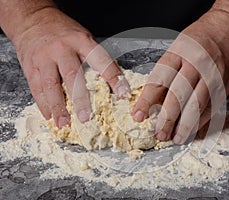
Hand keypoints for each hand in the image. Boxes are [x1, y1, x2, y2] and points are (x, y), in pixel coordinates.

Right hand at [12, 7, 130, 127]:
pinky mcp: (30, 67)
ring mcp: (44, 58)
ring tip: (64, 123)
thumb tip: (114, 82)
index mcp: (81, 41)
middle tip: (86, 117)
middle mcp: (62, 49)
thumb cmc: (64, 33)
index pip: (101, 61)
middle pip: (72, 75)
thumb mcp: (84, 38)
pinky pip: (36, 88)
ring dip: (58, 107)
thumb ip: (96, 59)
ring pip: (50, 85)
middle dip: (80, 99)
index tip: (123, 93)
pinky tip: (50, 116)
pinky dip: (43, 104)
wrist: (33, 20)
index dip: (113, 78)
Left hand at [131, 0, 228, 143]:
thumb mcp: (180, 45)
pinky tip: (193, 129)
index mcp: (179, 52)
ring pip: (196, 105)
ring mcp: (213, 75)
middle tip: (159, 134)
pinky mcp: (226, 84)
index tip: (138, 115)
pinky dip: (201, 120)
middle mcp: (196, 64)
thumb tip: (156, 97)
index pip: (159, 80)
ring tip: (176, 138)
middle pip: (178, 96)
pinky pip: (212, 106)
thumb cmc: (205, 35)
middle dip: (167, 118)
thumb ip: (170, 70)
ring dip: (185, 125)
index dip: (147, 101)